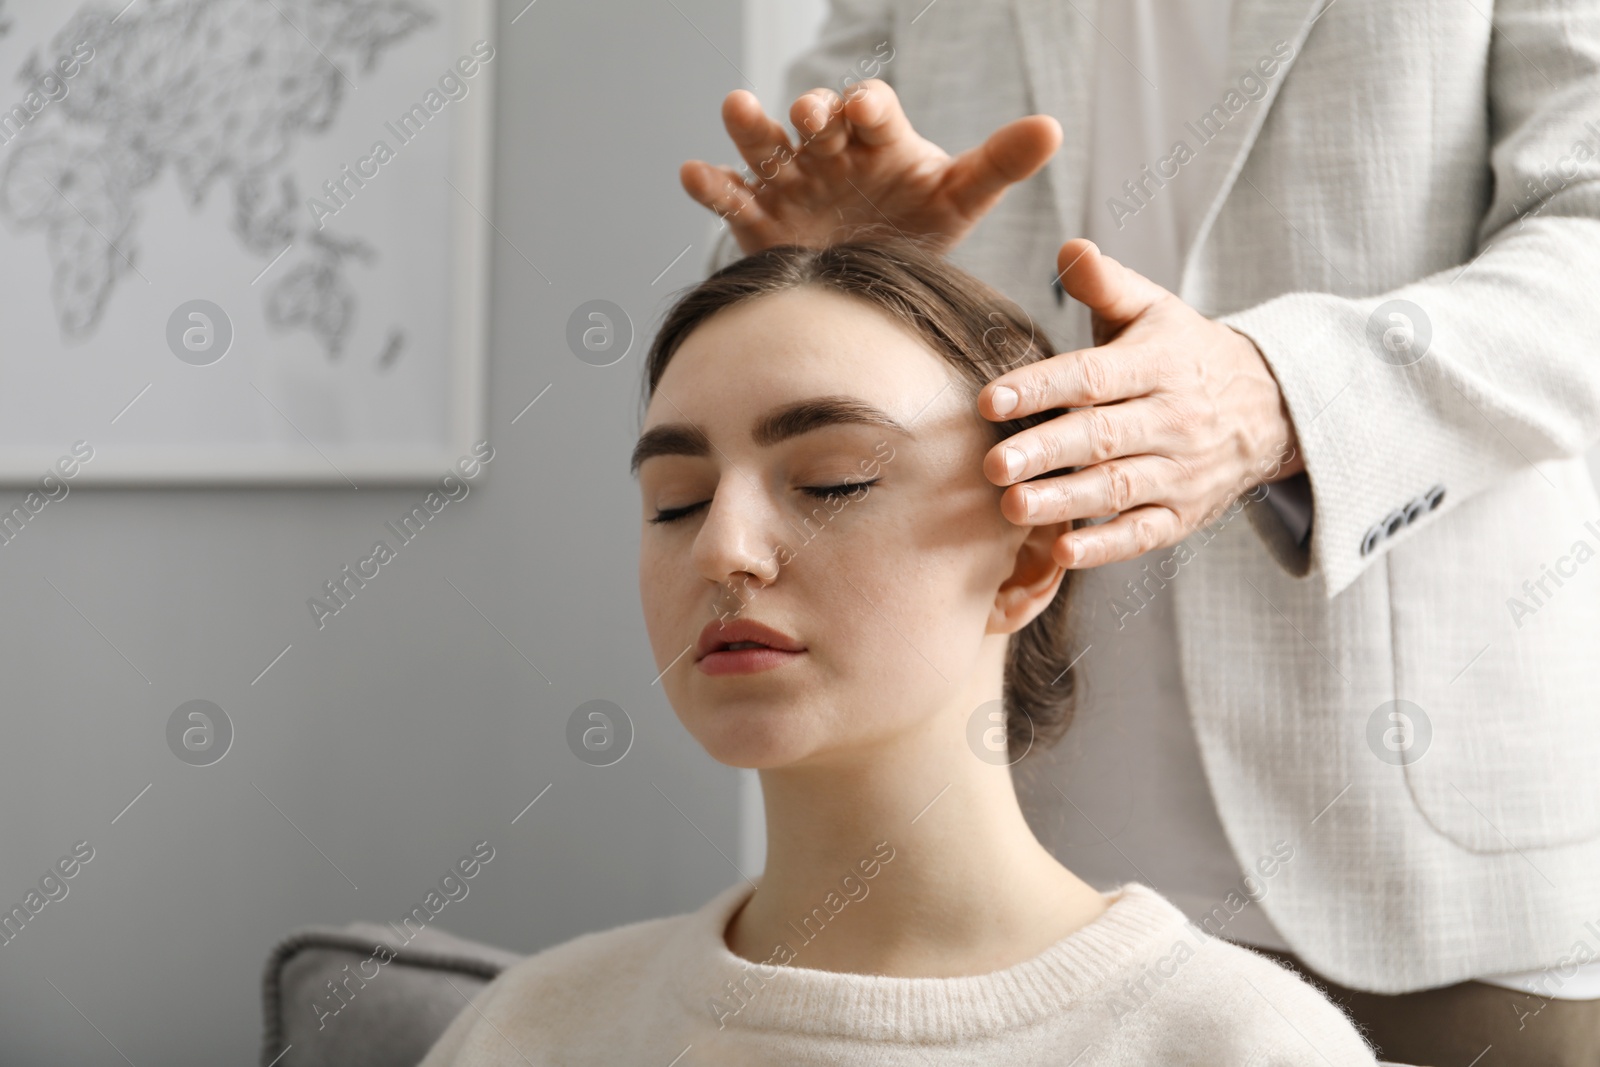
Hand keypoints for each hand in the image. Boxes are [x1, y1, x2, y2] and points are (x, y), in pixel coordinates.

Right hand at [681, 79, 1061, 256]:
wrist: (868, 284)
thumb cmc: (917, 230)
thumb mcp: (959, 199)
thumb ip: (999, 164)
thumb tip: (1052, 128)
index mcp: (877, 138)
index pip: (872, 108)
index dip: (867, 107)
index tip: (864, 112)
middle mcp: (828, 150)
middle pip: (814, 117)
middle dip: (812, 112)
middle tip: (813, 117)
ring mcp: (789, 181)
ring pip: (764, 143)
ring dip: (750, 125)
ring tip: (738, 108)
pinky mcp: (757, 217)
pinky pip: (729, 196)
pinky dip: (709, 183)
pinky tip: (694, 172)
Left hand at [979, 239, 1305, 568]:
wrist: (1267, 406)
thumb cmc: (1181, 353)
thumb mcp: (1154, 309)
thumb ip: (1106, 284)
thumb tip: (1069, 249)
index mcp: (1159, 364)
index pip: (1094, 376)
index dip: (1042, 387)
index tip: (990, 399)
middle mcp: (1174, 419)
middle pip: (1102, 436)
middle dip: (1046, 451)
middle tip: (992, 465)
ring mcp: (1182, 471)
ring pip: (1120, 488)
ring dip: (1066, 501)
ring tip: (1013, 507)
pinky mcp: (1184, 515)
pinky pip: (1145, 534)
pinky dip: (1107, 548)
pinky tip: (1063, 551)